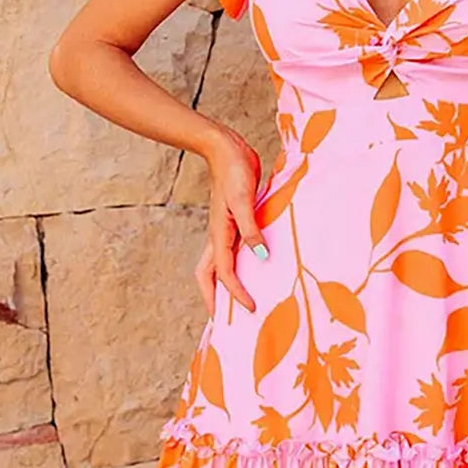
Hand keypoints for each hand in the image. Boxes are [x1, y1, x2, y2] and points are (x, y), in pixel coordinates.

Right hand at [197, 126, 269, 314]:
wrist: (225, 148)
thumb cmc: (233, 171)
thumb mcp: (245, 200)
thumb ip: (251, 229)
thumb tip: (260, 258)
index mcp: (218, 234)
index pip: (224, 274)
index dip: (236, 294)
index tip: (251, 309)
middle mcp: (218, 236)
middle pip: (208, 275)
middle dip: (213, 299)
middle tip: (224, 319)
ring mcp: (223, 228)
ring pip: (217, 264)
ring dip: (223, 283)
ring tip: (236, 298)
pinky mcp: (233, 220)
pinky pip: (231, 249)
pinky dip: (237, 263)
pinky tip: (252, 264)